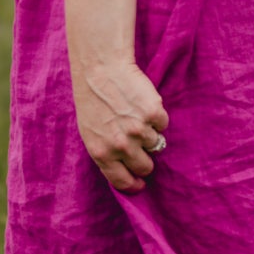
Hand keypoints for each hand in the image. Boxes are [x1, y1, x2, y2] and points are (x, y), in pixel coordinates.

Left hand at [72, 57, 166, 194]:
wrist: (100, 69)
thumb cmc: (92, 100)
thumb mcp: (90, 133)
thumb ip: (106, 154)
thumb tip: (125, 172)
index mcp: (102, 153)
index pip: (123, 181)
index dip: (134, 184)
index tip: (140, 183)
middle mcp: (121, 145)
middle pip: (145, 166)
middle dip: (145, 158)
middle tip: (139, 144)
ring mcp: (139, 130)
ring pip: (156, 144)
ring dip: (150, 133)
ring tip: (135, 115)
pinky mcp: (154, 114)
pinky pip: (163, 124)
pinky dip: (156, 116)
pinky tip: (141, 103)